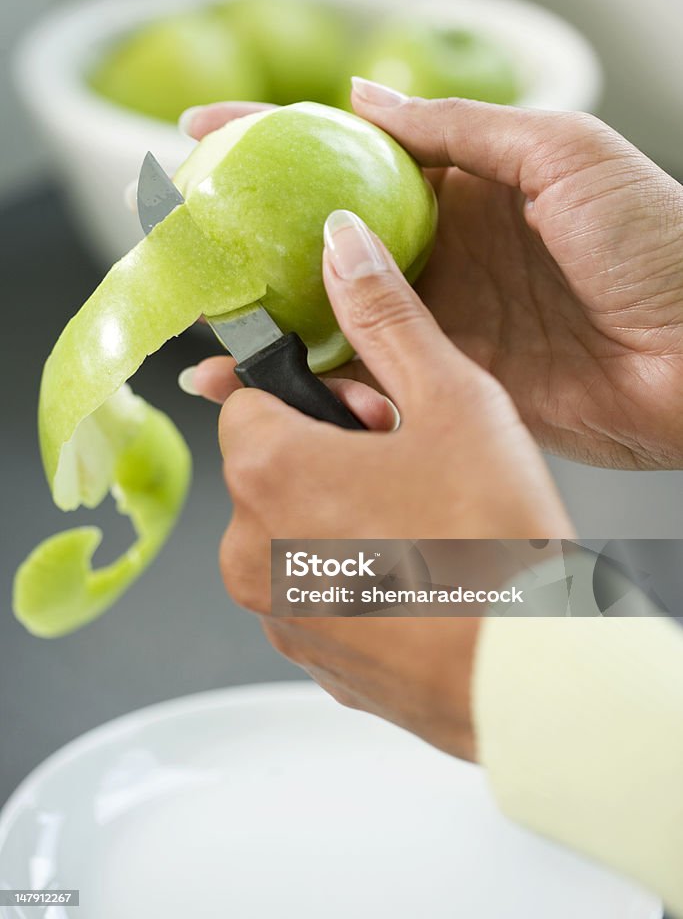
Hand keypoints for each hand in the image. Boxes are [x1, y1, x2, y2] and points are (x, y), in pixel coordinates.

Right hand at [184, 89, 682, 469]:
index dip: (275, 142)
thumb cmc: (655, 238)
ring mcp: (443, 320)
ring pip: (334, 318)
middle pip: (324, 243)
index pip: (351, 157)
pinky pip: (370, 378)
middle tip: (184, 247)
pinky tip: (265, 384)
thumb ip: (459, 131)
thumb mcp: (560, 151)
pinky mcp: (451, 382)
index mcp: (464, 186)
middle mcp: (443, 253)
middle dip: (251, 242)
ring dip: (266, 324)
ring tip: (202, 329)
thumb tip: (365, 97)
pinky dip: (317, 382)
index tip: (203, 139)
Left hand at [210, 209, 571, 759]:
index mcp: (266, 470)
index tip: (378, 414)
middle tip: (413, 467)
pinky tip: (423, 577)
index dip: (323, 396)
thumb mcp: (450, 400)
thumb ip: (384, 315)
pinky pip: (320, 589)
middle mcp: (249, 549)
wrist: (525, 674)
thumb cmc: (491, 542)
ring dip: (347, 516)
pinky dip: (358, 575)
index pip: (252, 396)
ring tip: (426, 525)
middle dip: (334, 455)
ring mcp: (277, 612)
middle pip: (274, 464)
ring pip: (297, 530)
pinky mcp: (312, 658)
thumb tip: (340, 246)